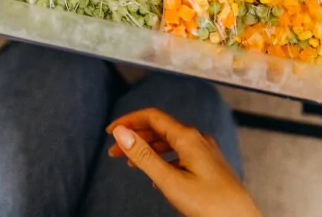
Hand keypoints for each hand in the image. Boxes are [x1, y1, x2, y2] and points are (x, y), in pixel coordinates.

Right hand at [107, 108, 260, 216]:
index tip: (110, 132)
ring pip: (170, 142)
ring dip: (148, 150)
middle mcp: (198, 139)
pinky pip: (180, 154)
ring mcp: (205, 151)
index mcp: (188, 137)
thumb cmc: (212, 205)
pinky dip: (163, 160)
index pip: (152, 117)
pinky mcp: (209, 165)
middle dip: (135, 137)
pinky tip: (157, 177)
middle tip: (114, 153)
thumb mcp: (170, 181)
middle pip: (160, 129)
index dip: (129, 121)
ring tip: (131, 164)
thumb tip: (121, 133)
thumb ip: (144, 157)